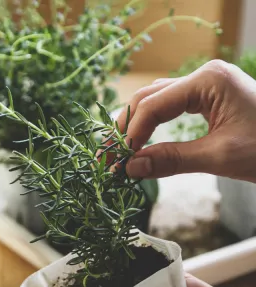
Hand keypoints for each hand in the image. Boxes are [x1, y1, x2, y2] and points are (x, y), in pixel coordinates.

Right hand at [117, 60, 255, 181]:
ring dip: (135, 126)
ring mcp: (205, 85)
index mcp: (208, 81)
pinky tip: (140, 142)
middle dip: (126, 128)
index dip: (131, 134)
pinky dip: (151, 125)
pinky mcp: (207, 97)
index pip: (153, 105)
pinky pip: (170, 108)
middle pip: (148, 98)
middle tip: (109, 157)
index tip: (118, 161)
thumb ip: (173, 160)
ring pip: (156, 101)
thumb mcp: (219, 156)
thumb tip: (131, 168)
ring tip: (120, 151)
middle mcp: (203, 76)